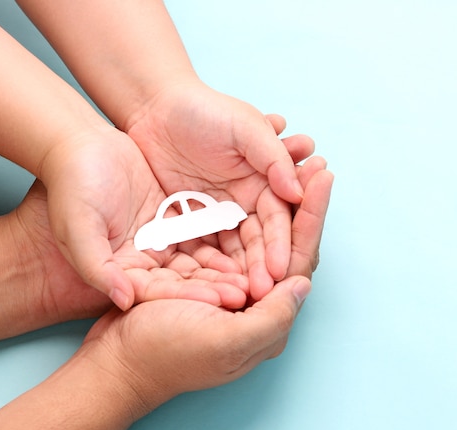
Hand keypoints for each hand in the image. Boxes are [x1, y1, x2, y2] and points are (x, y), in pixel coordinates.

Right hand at [11, 162, 249, 318]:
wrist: (80, 145)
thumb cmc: (73, 187)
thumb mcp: (77, 229)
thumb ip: (96, 268)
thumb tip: (123, 299)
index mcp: (124, 269)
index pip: (163, 291)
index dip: (193, 295)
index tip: (224, 299)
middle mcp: (147, 259)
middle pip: (189, 278)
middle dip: (221, 284)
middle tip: (256, 289)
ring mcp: (164, 237)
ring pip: (203, 256)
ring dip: (231, 263)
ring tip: (263, 268)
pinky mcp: (177, 215)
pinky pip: (208, 227)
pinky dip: (228, 233)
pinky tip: (254, 236)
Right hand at [81, 159, 331, 402]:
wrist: (115, 363)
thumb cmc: (165, 354)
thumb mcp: (224, 342)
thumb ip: (271, 319)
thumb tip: (303, 284)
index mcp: (265, 323)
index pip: (298, 262)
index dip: (312, 218)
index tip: (323, 177)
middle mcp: (253, 304)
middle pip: (285, 245)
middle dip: (302, 204)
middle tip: (316, 164)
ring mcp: (229, 287)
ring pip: (260, 236)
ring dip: (279, 202)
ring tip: (294, 164)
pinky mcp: (204, 275)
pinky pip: (232, 236)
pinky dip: (245, 208)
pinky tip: (257, 183)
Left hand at [125, 81, 314, 297]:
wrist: (157, 107)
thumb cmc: (206, 110)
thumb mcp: (247, 127)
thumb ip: (274, 156)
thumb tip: (298, 192)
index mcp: (265, 181)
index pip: (277, 218)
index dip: (279, 244)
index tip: (280, 269)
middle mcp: (245, 201)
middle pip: (257, 240)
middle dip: (261, 265)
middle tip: (261, 290)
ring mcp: (217, 213)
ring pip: (231, 249)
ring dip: (237, 271)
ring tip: (239, 295)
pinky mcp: (190, 220)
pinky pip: (199, 246)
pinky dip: (207, 264)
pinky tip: (211, 283)